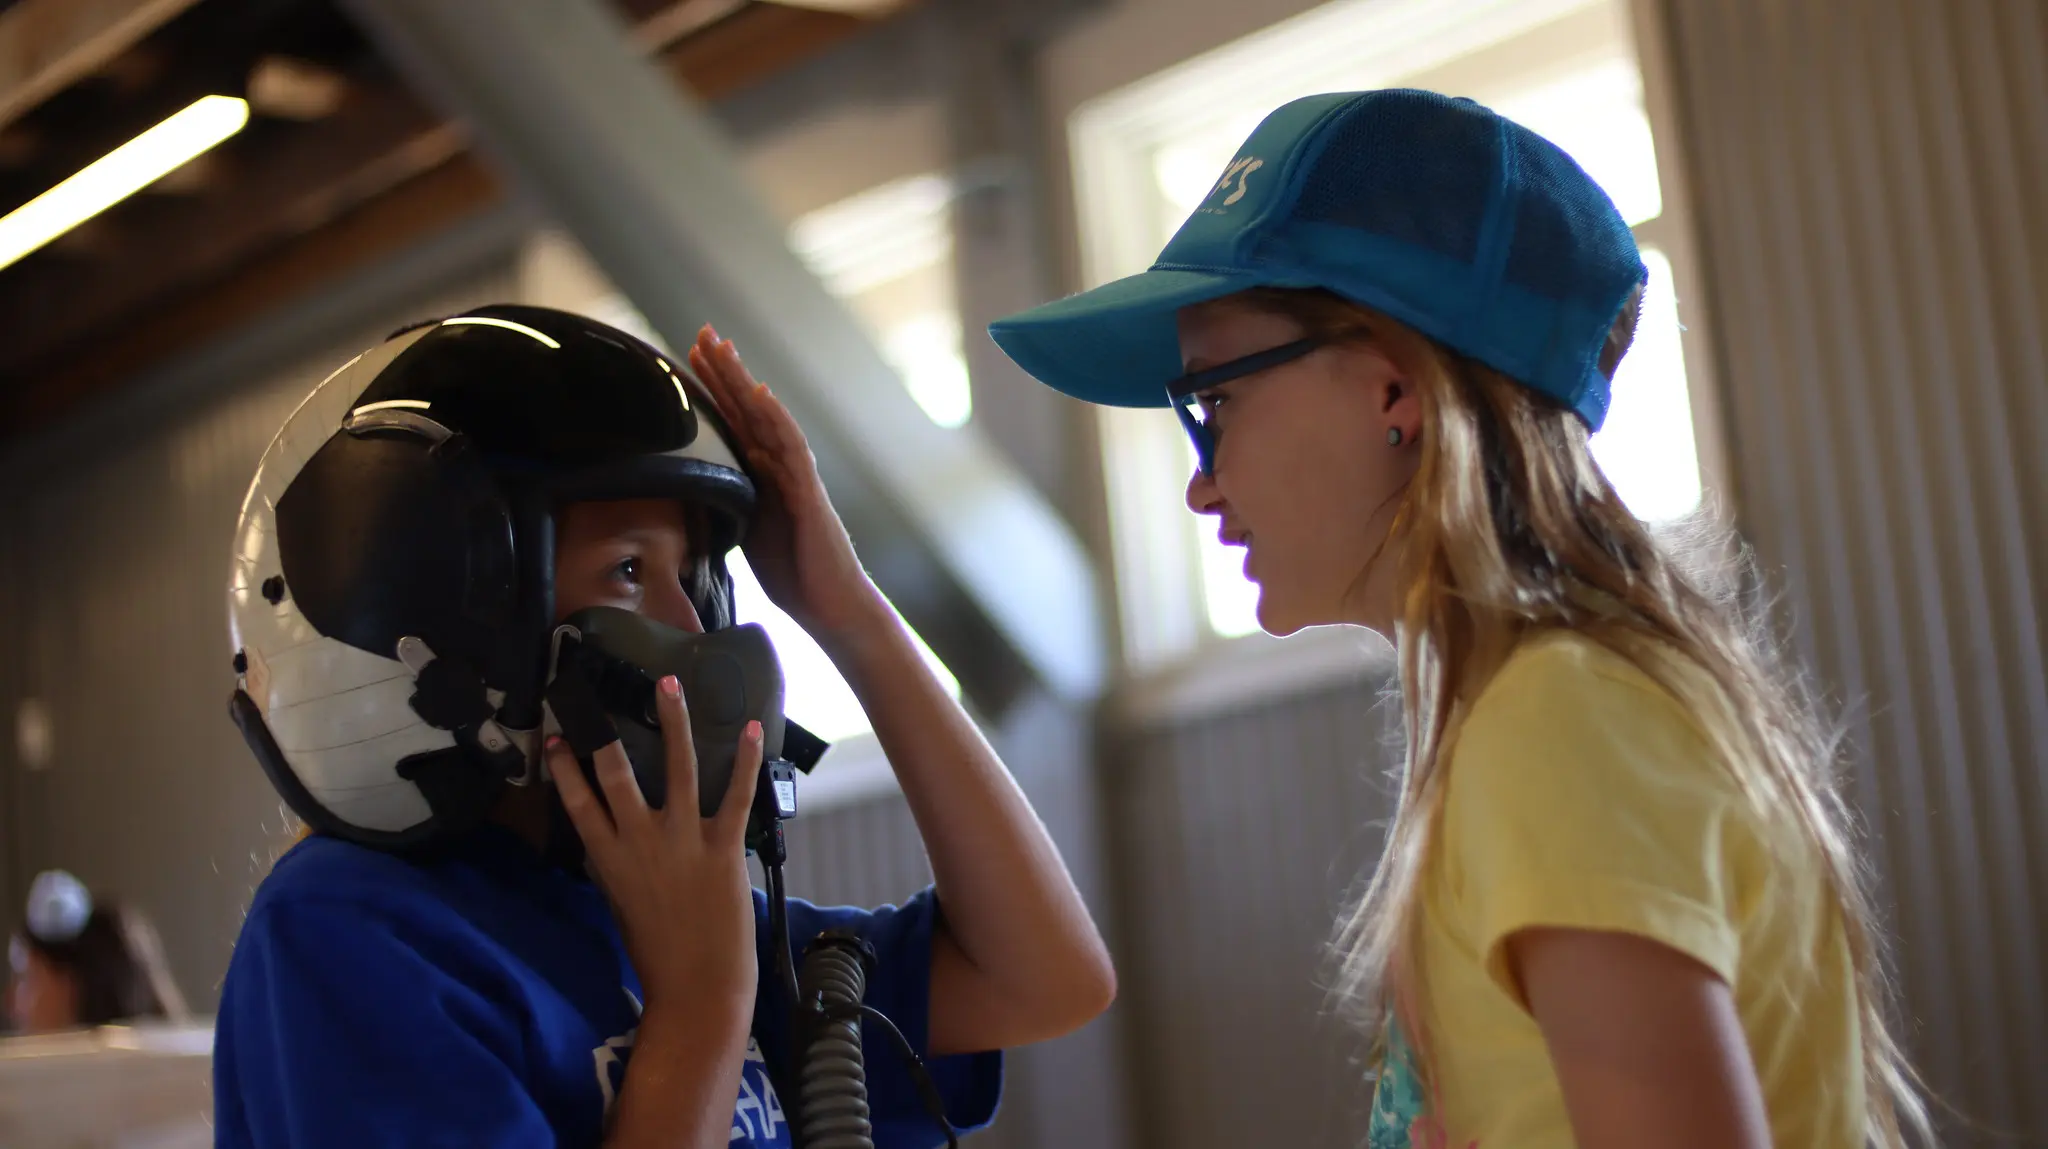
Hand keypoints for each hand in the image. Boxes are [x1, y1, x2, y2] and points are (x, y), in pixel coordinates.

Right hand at [546, 674, 762, 1016]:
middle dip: (605, 731)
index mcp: (609, 858)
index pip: (576, 801)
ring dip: (673, 721)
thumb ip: (614, 865)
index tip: (557, 737)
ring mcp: (682, 840)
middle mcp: (640, 841)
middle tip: (600, 695)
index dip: (564, 767)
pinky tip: (751, 728)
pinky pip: (734, 794)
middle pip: (615, 773)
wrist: (698, 988)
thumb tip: (609, 836)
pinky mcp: (723, 846)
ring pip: (675, 767)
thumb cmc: (658, 953)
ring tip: (669, 685)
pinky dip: (746, 760)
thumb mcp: (621, 905)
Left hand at [688, 325, 886, 640]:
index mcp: (763, 479)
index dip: (713, 392)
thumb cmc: (797, 577)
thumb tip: (692, 496)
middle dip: (725, 372)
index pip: (734, 425)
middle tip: (703, 333)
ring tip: (723, 349)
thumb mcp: (748, 536)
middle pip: (748, 411)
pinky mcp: (809, 493)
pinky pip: (793, 448)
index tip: (690, 358)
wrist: (833, 609)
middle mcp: (781, 469)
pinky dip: (776, 419)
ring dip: (744, 382)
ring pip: (768, 419)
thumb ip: (730, 507)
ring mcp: (797, 477)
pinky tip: (760, 394)